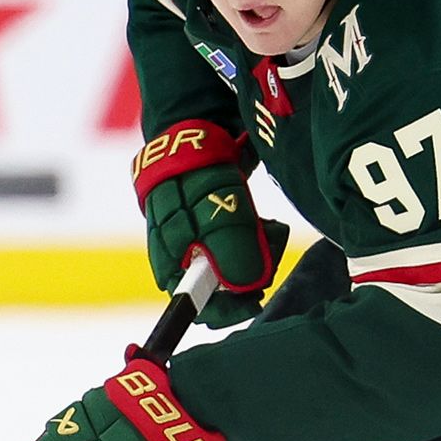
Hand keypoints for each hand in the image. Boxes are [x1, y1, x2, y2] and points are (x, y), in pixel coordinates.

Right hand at [133, 120, 288, 327]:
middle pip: (221, 286)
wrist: (195, 130)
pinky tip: (264, 220)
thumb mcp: (219, 221)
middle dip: (251, 271)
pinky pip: (240, 241)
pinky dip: (256, 234)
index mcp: (171, 264)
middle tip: (268, 246)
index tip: (256, 299)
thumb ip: (233, 259)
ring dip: (258, 249)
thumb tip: (248, 287)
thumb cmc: (199, 179)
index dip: (228, 310)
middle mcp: (182, 257)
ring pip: (236, 264)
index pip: (197, 307)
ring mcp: (198, 238)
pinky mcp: (214, 220)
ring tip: (269, 227)